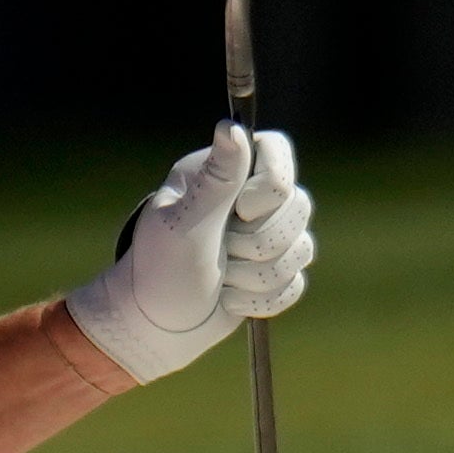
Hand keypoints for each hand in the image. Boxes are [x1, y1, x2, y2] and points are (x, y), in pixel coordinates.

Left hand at [59, 120, 315, 384]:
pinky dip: (260, 301)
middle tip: (218, 253)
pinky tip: (230, 299)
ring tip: (220, 280)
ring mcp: (264, 234)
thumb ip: (218, 178)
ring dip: (255, 277)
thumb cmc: (159, 270)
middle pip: (297, 207)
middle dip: (256, 245)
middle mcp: (248, 196)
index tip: (239, 211)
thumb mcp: (186, 223)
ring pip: (300, 250)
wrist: (152, 326)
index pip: (278, 153)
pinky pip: (294, 284)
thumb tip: (233, 126)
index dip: (271, 188)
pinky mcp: (273, 270)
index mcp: (223, 171)